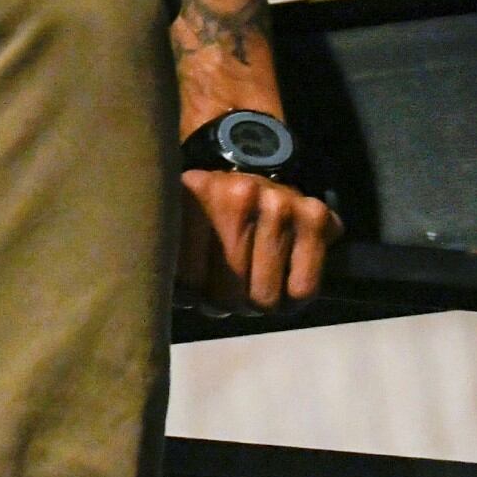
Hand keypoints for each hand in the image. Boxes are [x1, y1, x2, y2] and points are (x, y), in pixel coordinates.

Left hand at [178, 164, 335, 313]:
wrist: (259, 172)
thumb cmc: (210, 210)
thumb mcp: (176, 219)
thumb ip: (163, 249)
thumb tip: (161, 296)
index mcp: (192, 193)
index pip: (187, 281)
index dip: (190, 298)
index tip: (192, 293)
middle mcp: (237, 195)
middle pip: (227, 296)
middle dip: (225, 304)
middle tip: (224, 293)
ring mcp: (280, 204)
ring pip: (265, 298)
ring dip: (256, 305)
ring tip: (250, 288)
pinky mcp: (316, 216)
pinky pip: (302, 290)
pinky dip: (292, 301)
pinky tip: (281, 285)